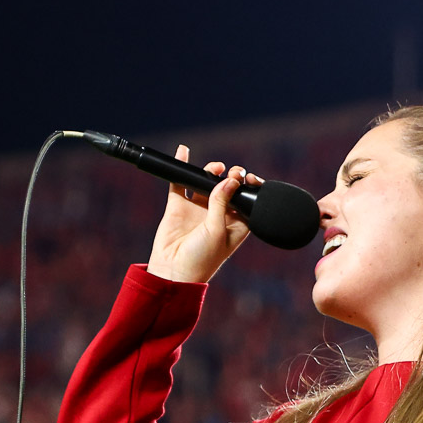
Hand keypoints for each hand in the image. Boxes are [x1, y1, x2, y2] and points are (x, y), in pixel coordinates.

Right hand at [146, 144, 261, 283]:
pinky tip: (184, 151)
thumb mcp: (217, 230)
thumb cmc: (202, 259)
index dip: (249, 189)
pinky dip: (182, 167)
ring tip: (216, 168)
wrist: (173, 271)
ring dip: (212, 172)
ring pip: (206, 184)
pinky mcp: (178, 207)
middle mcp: (217, 217)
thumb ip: (222, 203)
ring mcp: (198, 211)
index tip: (249, 179)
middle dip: (233, 178)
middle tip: (234, 173)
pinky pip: (180, 183)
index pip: (246, 201)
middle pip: (227, 189)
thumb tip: (230, 180)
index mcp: (234, 226)